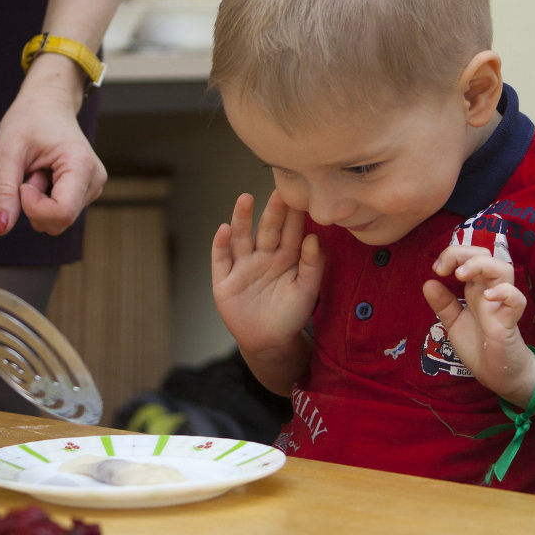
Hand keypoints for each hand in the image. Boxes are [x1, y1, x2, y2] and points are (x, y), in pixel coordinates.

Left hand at [0, 82, 106, 236]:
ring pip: (57, 220)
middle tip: (30, 172)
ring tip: (38, 170)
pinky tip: (45, 174)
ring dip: (38, 202)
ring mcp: (93, 188)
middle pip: (59, 221)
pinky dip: (44, 200)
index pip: (61, 214)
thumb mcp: (7, 151)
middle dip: (34, 205)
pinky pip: (59, 213)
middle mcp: (94, 180)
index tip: (22, 183)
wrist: (48, 104)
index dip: (33, 207)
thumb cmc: (29, 119)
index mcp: (81, 166)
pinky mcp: (86, 192)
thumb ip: (4, 190)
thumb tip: (0, 228)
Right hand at [210, 191, 323, 355]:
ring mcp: (242, 266)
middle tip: (279, 192)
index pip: (291, 232)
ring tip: (245, 199)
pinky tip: (224, 230)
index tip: (301, 194)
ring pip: (241, 238)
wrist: (270, 343)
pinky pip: (221, 259)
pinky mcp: (224, 280)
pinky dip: (221, 244)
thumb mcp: (308, 290)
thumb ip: (313, 264)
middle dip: (273, 212)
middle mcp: (263, 256)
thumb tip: (313, 237)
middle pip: (267, 230)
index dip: (294, 215)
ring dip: (242, 218)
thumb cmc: (291, 315)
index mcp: (286, 257)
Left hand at [422, 245, 534, 402]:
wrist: (498, 373)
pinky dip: (504, 293)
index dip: (453, 255)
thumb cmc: (479, 344)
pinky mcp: (509, 321)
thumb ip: (443, 304)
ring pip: (504, 270)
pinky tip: (487, 296)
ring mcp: (501, 304)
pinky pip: (516, 300)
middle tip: (445, 269)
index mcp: (475, 289)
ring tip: (461, 275)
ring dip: (482, 265)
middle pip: (487, 255)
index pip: (470, 257)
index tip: (437, 269)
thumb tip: (427, 283)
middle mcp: (489, 291)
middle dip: (465, 254)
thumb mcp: (454, 322)